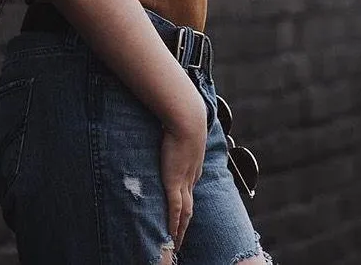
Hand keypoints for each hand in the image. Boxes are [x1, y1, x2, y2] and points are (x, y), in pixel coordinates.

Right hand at [159, 100, 206, 251]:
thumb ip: (174, 129)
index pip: (189, 191)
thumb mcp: (180, 127)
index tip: (182, 214)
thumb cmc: (183, 117)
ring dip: (181, 230)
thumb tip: (167, 121)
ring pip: (183, 213)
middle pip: (189, 207)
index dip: (185, 204)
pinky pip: (174, 210)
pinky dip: (173, 224)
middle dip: (185, 223)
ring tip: (176, 243)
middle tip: (180, 238)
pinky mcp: (175, 182)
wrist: (187, 118)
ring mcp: (184, 181)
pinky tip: (171, 236)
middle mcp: (191, 177)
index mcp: (193, 165)